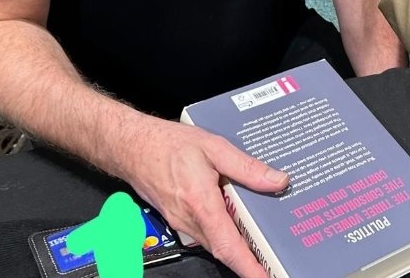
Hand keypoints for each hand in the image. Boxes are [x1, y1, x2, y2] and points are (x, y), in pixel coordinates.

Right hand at [114, 115, 288, 277]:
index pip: (228, 246)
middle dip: (249, 259)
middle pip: (225, 249)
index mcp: (201, 203)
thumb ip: (246, 167)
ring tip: (263, 240)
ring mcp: (182, 223)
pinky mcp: (179, 221)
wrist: (133, 147)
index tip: (264, 277)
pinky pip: (206, 233)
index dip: (248, 267)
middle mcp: (190, 220)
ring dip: (237, 246)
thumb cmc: (168, 145)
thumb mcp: (214, 147)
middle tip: (273, 259)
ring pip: (215, 242)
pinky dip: (224, 233)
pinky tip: (238, 220)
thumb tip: (276, 180)